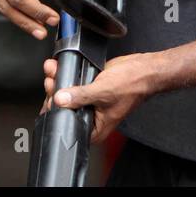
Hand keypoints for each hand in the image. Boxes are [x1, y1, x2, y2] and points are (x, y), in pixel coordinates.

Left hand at [44, 53, 161, 141]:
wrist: (145, 69)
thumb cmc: (133, 85)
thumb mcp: (103, 92)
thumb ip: (81, 96)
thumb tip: (60, 99)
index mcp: (95, 128)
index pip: (68, 124)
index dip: (57, 110)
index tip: (51, 96)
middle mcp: (91, 117)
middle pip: (65, 108)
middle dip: (54, 91)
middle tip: (51, 80)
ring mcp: (90, 102)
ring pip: (67, 94)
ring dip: (58, 81)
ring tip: (53, 70)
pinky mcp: (90, 88)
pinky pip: (73, 84)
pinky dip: (66, 75)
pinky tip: (59, 68)